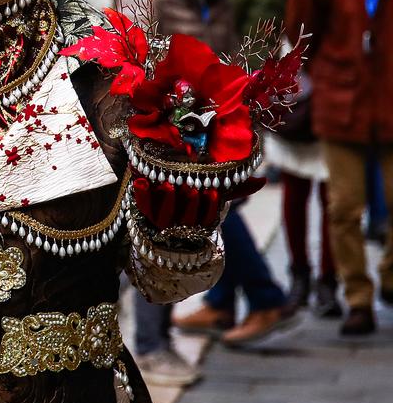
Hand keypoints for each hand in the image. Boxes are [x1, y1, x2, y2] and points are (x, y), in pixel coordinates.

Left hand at [131, 175, 264, 229]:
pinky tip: (139, 180)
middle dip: (190, 204)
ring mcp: (161, 219)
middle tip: (191, 187)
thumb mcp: (214, 193)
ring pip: (163, 215)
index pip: (207, 218)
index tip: (214, 191)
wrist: (162, 208)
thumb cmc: (194, 198)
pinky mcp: (143, 211)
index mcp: (198, 220)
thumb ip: (236, 187)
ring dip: (166, 200)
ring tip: (166, 184)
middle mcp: (180, 223)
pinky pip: (141, 206)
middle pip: (186, 219)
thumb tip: (264, 179)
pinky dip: (140, 193)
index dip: (210, 207)